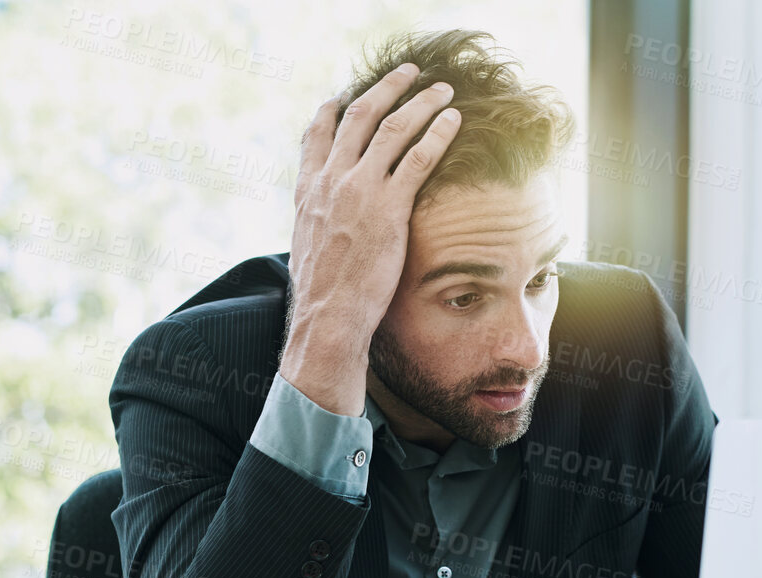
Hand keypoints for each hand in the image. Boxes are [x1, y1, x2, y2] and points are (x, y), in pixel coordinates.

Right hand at [280, 63, 461, 414]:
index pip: (316, 134)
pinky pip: (419, 157)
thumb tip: (326, 229)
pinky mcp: (389, 207)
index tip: (347, 93)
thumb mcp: (308, 250)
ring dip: (421, 102)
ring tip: (442, 88)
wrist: (327, 320)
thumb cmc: (322, 297)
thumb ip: (318, 226)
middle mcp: (331, 181)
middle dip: (387, 88)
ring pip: (393, 128)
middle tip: (408, 72)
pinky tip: (454, 120)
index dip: (334, 108)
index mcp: (308, 191)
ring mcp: (360, 190)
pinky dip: (438, 132)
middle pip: (359, 116)